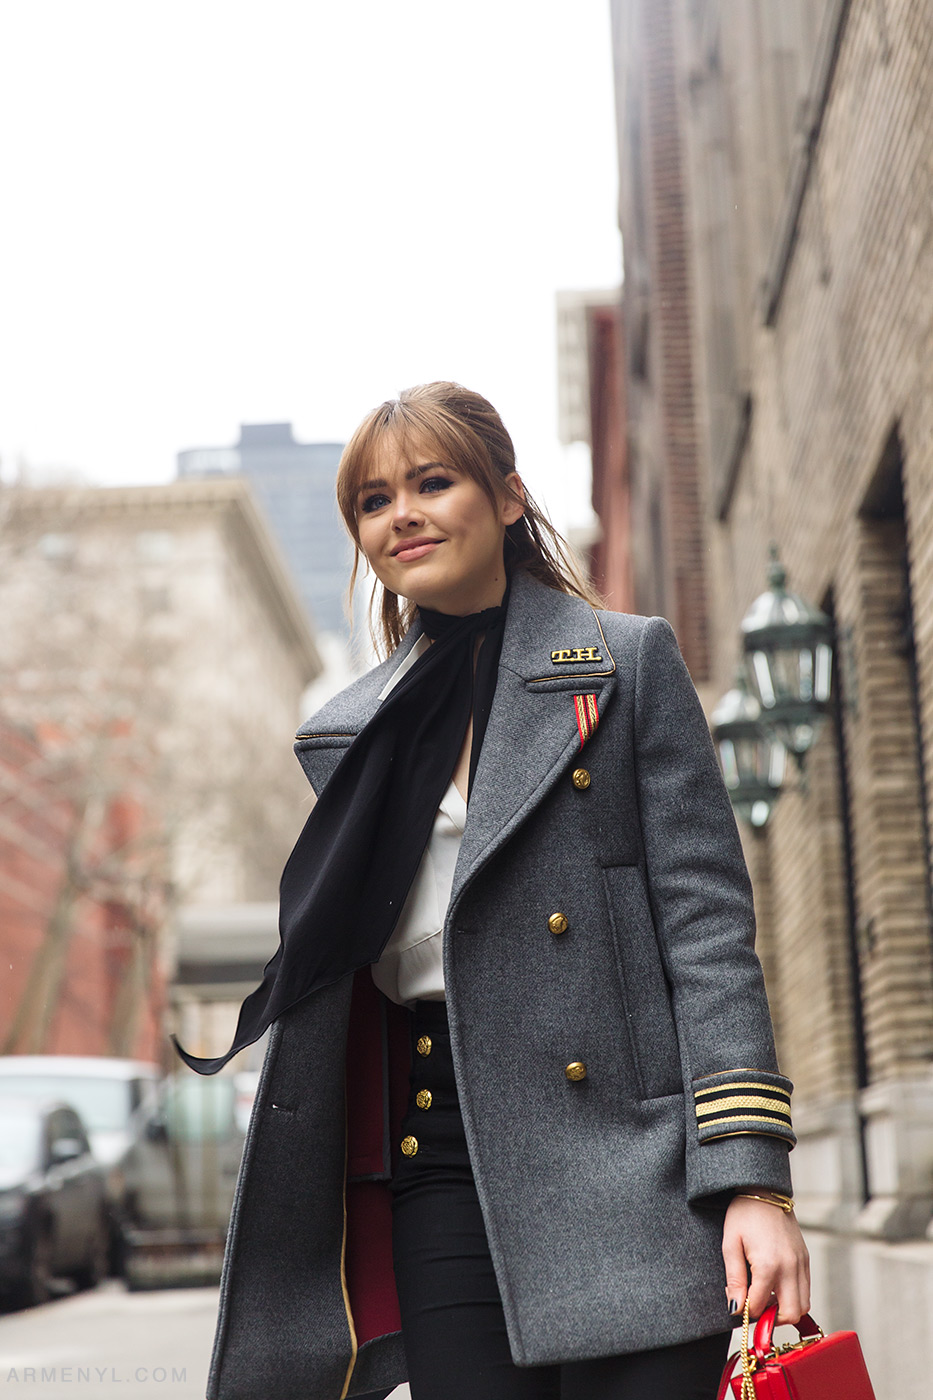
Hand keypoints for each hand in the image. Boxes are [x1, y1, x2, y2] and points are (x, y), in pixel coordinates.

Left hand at [722, 1195, 809, 1323]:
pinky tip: (776, 1285)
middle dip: (773, 1318)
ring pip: (803, 1305)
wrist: (764, 1190)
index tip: (737, 1306)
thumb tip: (736, 1308)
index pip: (761, 1307)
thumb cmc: (743, 1214)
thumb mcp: (730, 1244)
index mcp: (768, 1265)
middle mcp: (790, 1267)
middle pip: (790, 1314)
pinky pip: (806, 1289)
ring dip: (785, 1309)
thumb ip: (735, 1279)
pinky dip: (794, 1296)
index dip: (747, 1312)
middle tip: (757, 1308)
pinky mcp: (806, 1259)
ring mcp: (801, 1263)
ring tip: (766, 1297)